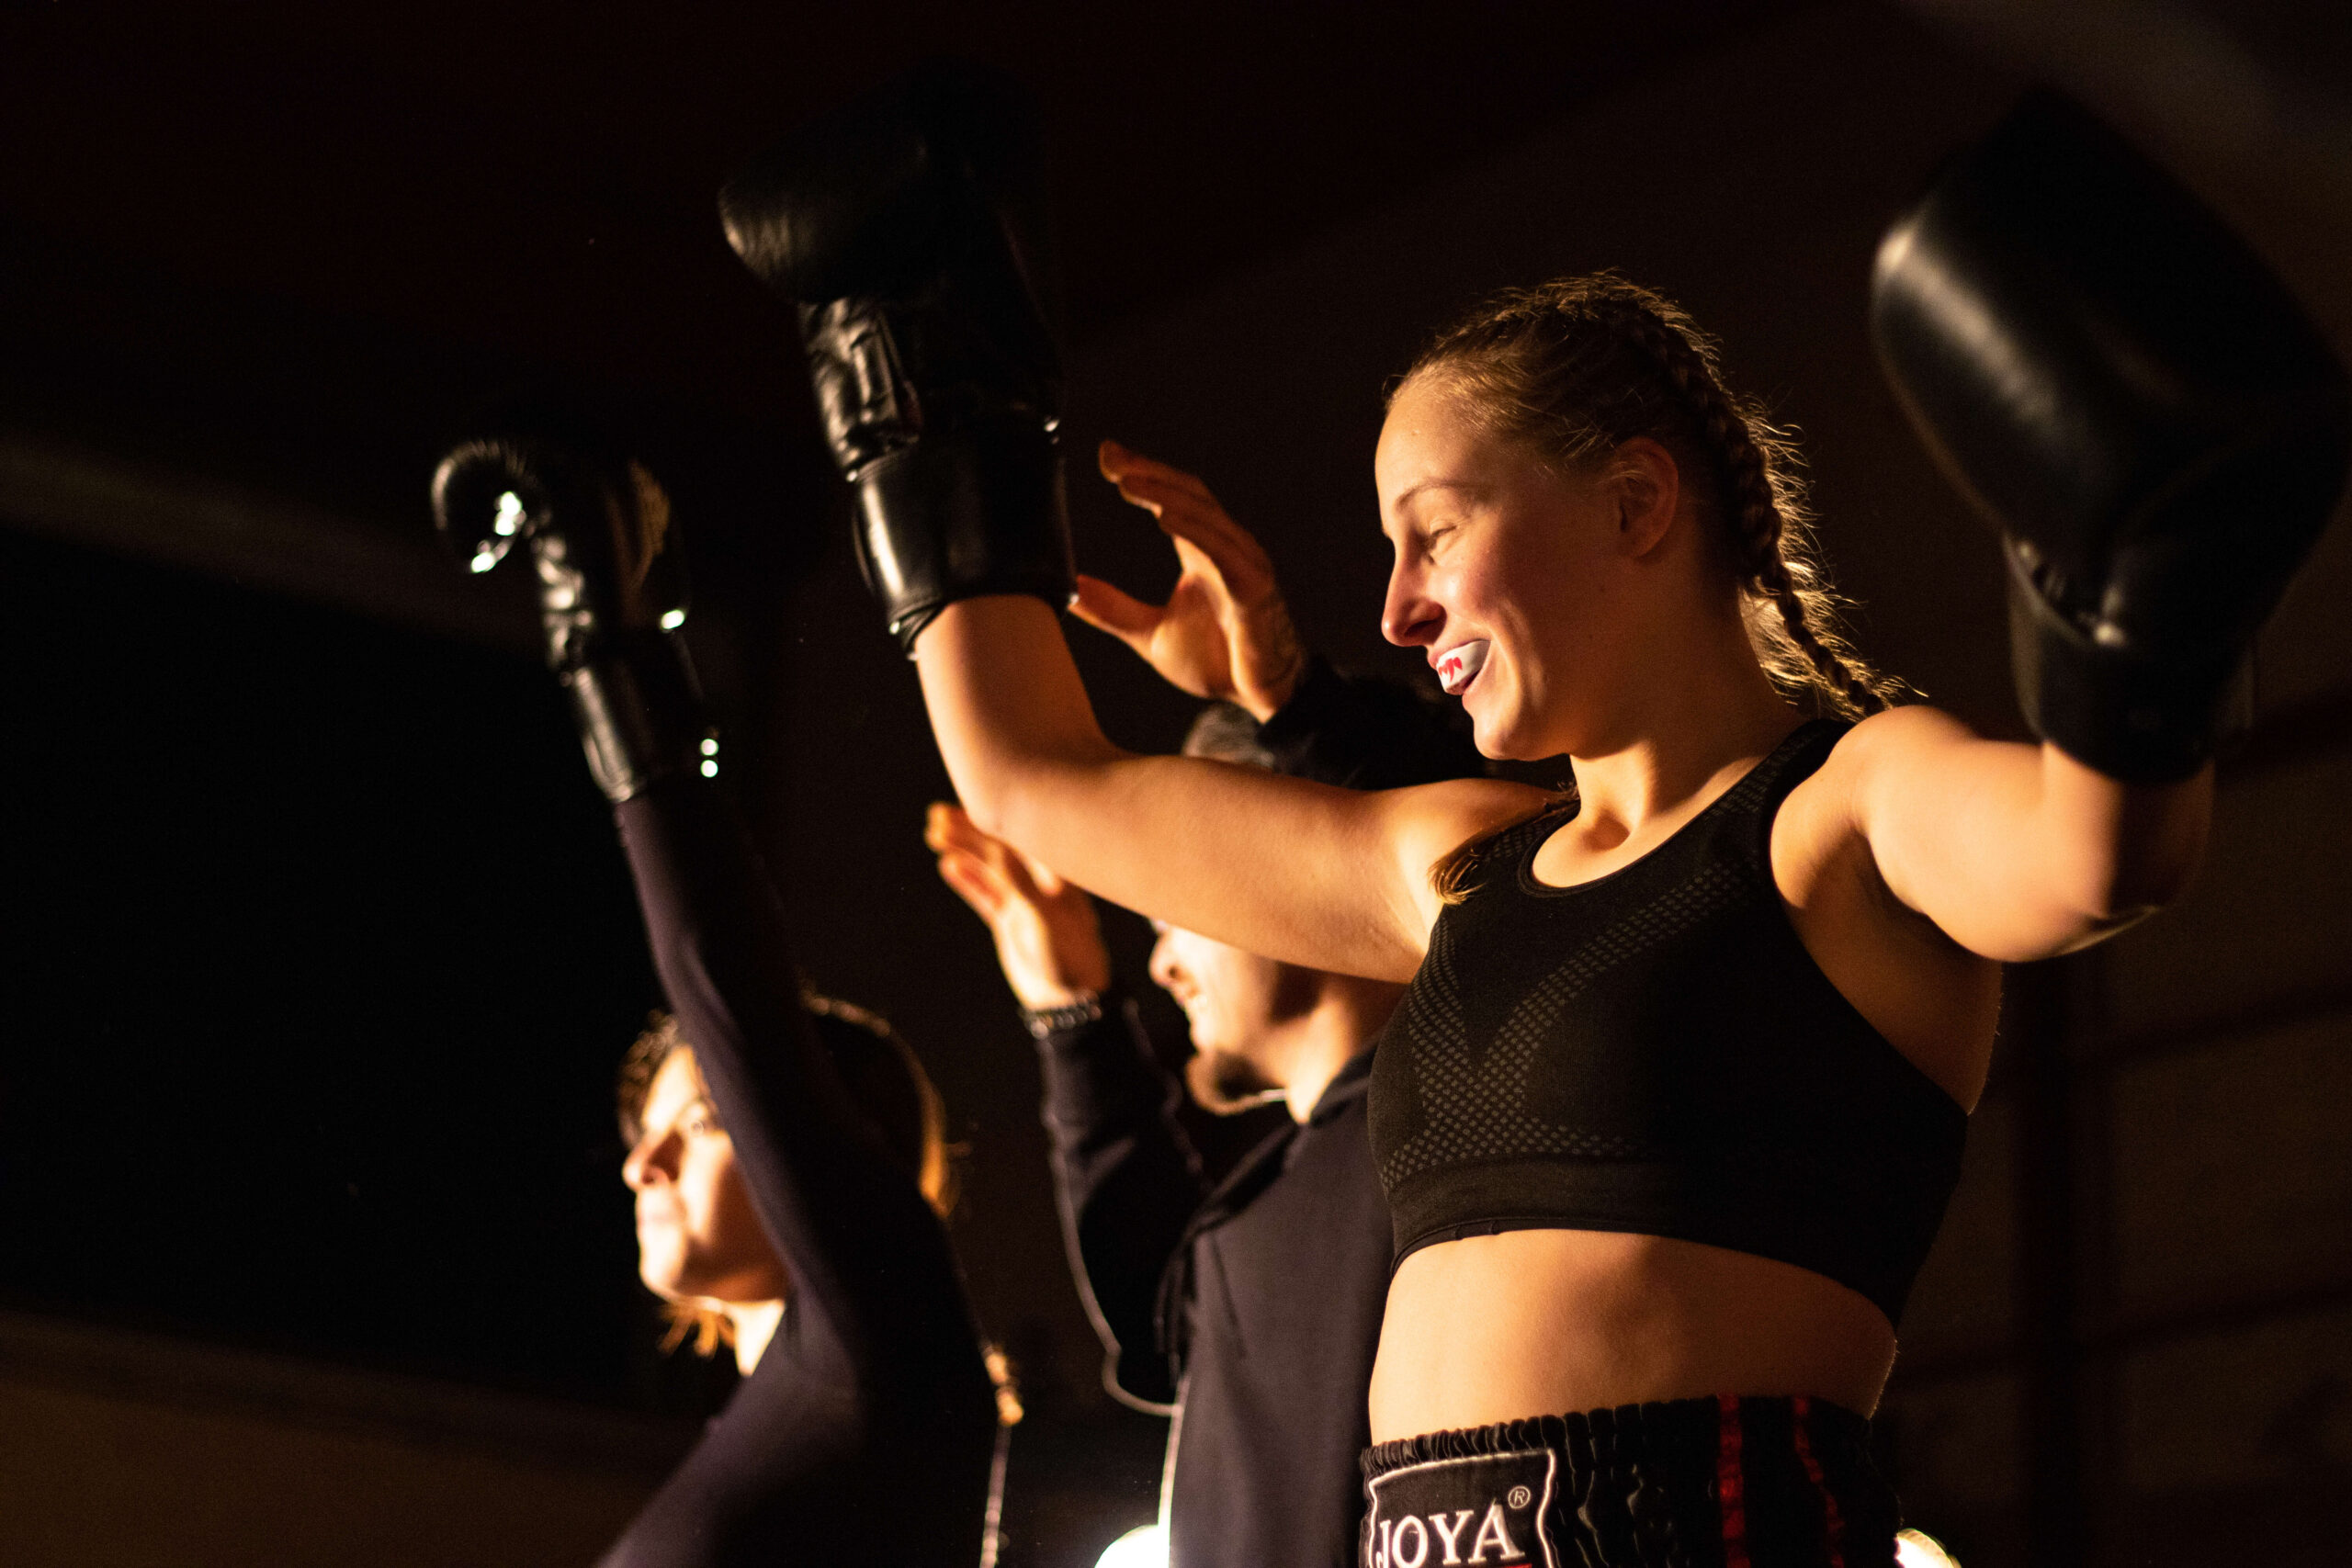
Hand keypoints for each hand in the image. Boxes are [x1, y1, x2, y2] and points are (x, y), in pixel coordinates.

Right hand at [926, 803, 1111, 1011]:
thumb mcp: (1047, 920)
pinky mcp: (1010, 920)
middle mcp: (1040, 882)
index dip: (990, 822)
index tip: (963, 806)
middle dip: (969, 832)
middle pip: (999, 849)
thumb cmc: (1070, 956)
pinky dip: (967, 880)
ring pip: (988, 870)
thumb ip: (1023, 886)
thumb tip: (1001, 851)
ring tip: (934, 833)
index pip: (1019, 838)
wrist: (1069, 999)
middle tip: (936, 816)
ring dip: (963, 852)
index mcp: (1056, 875)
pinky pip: (984, 894)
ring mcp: (1023, 900)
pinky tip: (948, 864)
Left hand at [1075, 440, 1304, 721]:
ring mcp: (1243, 564)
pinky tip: (1164, 518)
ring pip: (1204, 514)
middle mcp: (1225, 549)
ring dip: (1165, 493)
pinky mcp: (1254, 588)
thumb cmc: (1216, 663)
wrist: (1260, 699)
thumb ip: (1113, 610)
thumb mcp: (1150, 635)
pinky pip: (1223, 550)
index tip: (1107, 457)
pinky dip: (1194, 529)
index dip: (1144, 474)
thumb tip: (1069, 591)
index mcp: (1202, 553)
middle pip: (1189, 493)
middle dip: (1150, 472)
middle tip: (1112, 459)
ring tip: (1127, 481)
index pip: (1174, 499)